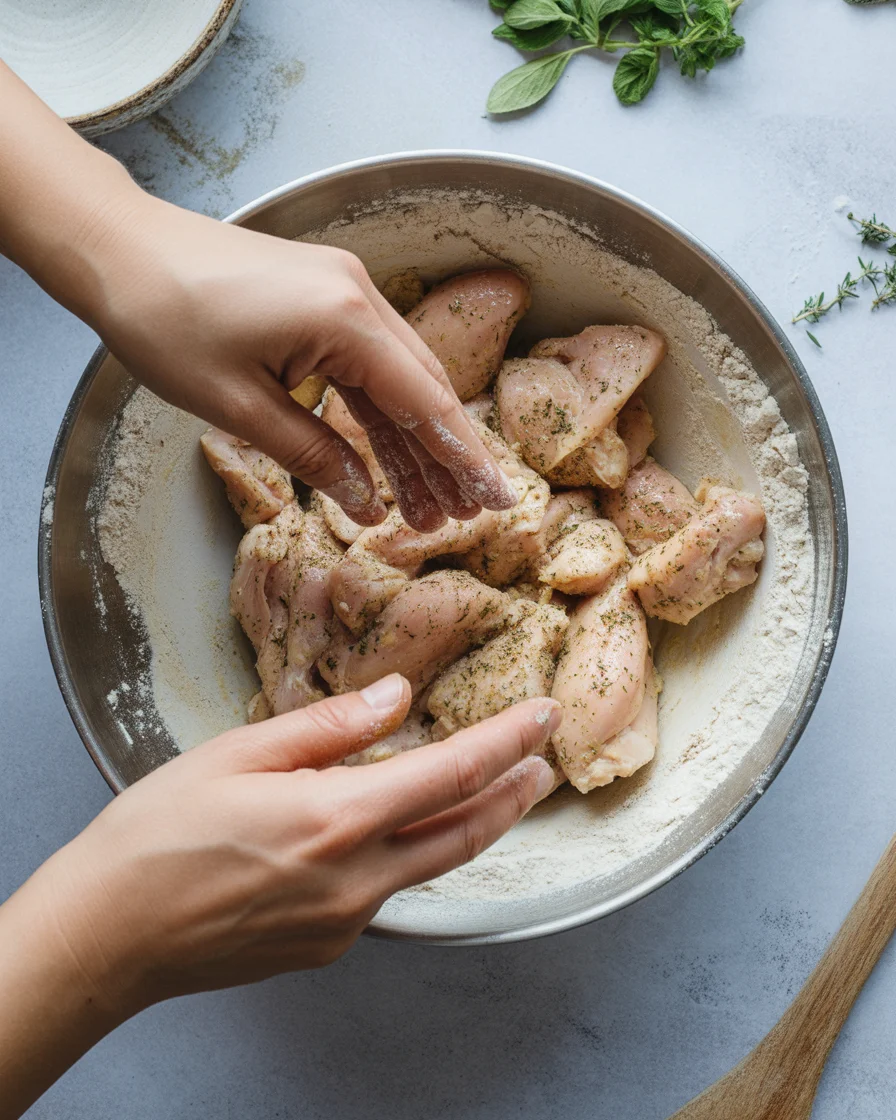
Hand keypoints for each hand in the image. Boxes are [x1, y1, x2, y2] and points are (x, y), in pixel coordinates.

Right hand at [33, 677, 557, 1001]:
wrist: (105, 936)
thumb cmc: (156, 838)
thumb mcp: (237, 754)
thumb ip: (329, 725)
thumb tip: (395, 698)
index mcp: (337, 819)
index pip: (452, 775)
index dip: (505, 742)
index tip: (540, 718)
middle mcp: (355, 881)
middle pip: (465, 834)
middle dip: (513, 796)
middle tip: (541, 764)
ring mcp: (344, 923)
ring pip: (429, 867)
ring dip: (467, 827)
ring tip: (489, 793)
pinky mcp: (325, 947)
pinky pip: (382, 895)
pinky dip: (401, 857)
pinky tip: (383, 834)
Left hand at [82, 194, 517, 531]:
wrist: (116, 247)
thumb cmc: (163, 318)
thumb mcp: (239, 406)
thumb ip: (313, 456)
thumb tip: (367, 503)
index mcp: (345, 319)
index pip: (425, 402)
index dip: (464, 458)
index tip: (496, 500)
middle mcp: (358, 297)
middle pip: (422, 390)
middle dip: (445, 458)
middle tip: (464, 516)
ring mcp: (342, 293)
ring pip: (396, 382)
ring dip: (412, 444)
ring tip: (429, 507)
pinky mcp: (321, 299)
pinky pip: (364, 366)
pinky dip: (376, 415)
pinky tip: (386, 463)